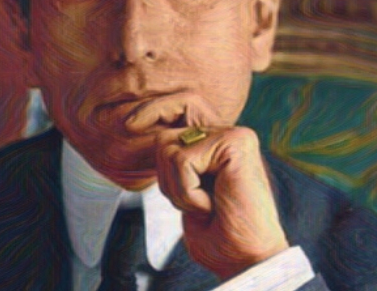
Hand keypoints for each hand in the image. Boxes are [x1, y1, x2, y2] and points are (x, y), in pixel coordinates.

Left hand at [126, 95, 289, 279]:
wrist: (247, 260)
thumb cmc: (221, 237)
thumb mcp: (186, 194)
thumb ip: (176, 164)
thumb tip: (155, 139)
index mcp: (218, 146)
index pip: (173, 122)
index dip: (151, 116)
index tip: (128, 123)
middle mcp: (228, 135)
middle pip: (163, 138)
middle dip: (166, 180)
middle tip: (196, 205)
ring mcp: (234, 135)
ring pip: (168, 148)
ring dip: (178, 189)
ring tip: (207, 205)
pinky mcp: (235, 142)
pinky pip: (181, 160)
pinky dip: (187, 192)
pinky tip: (212, 205)